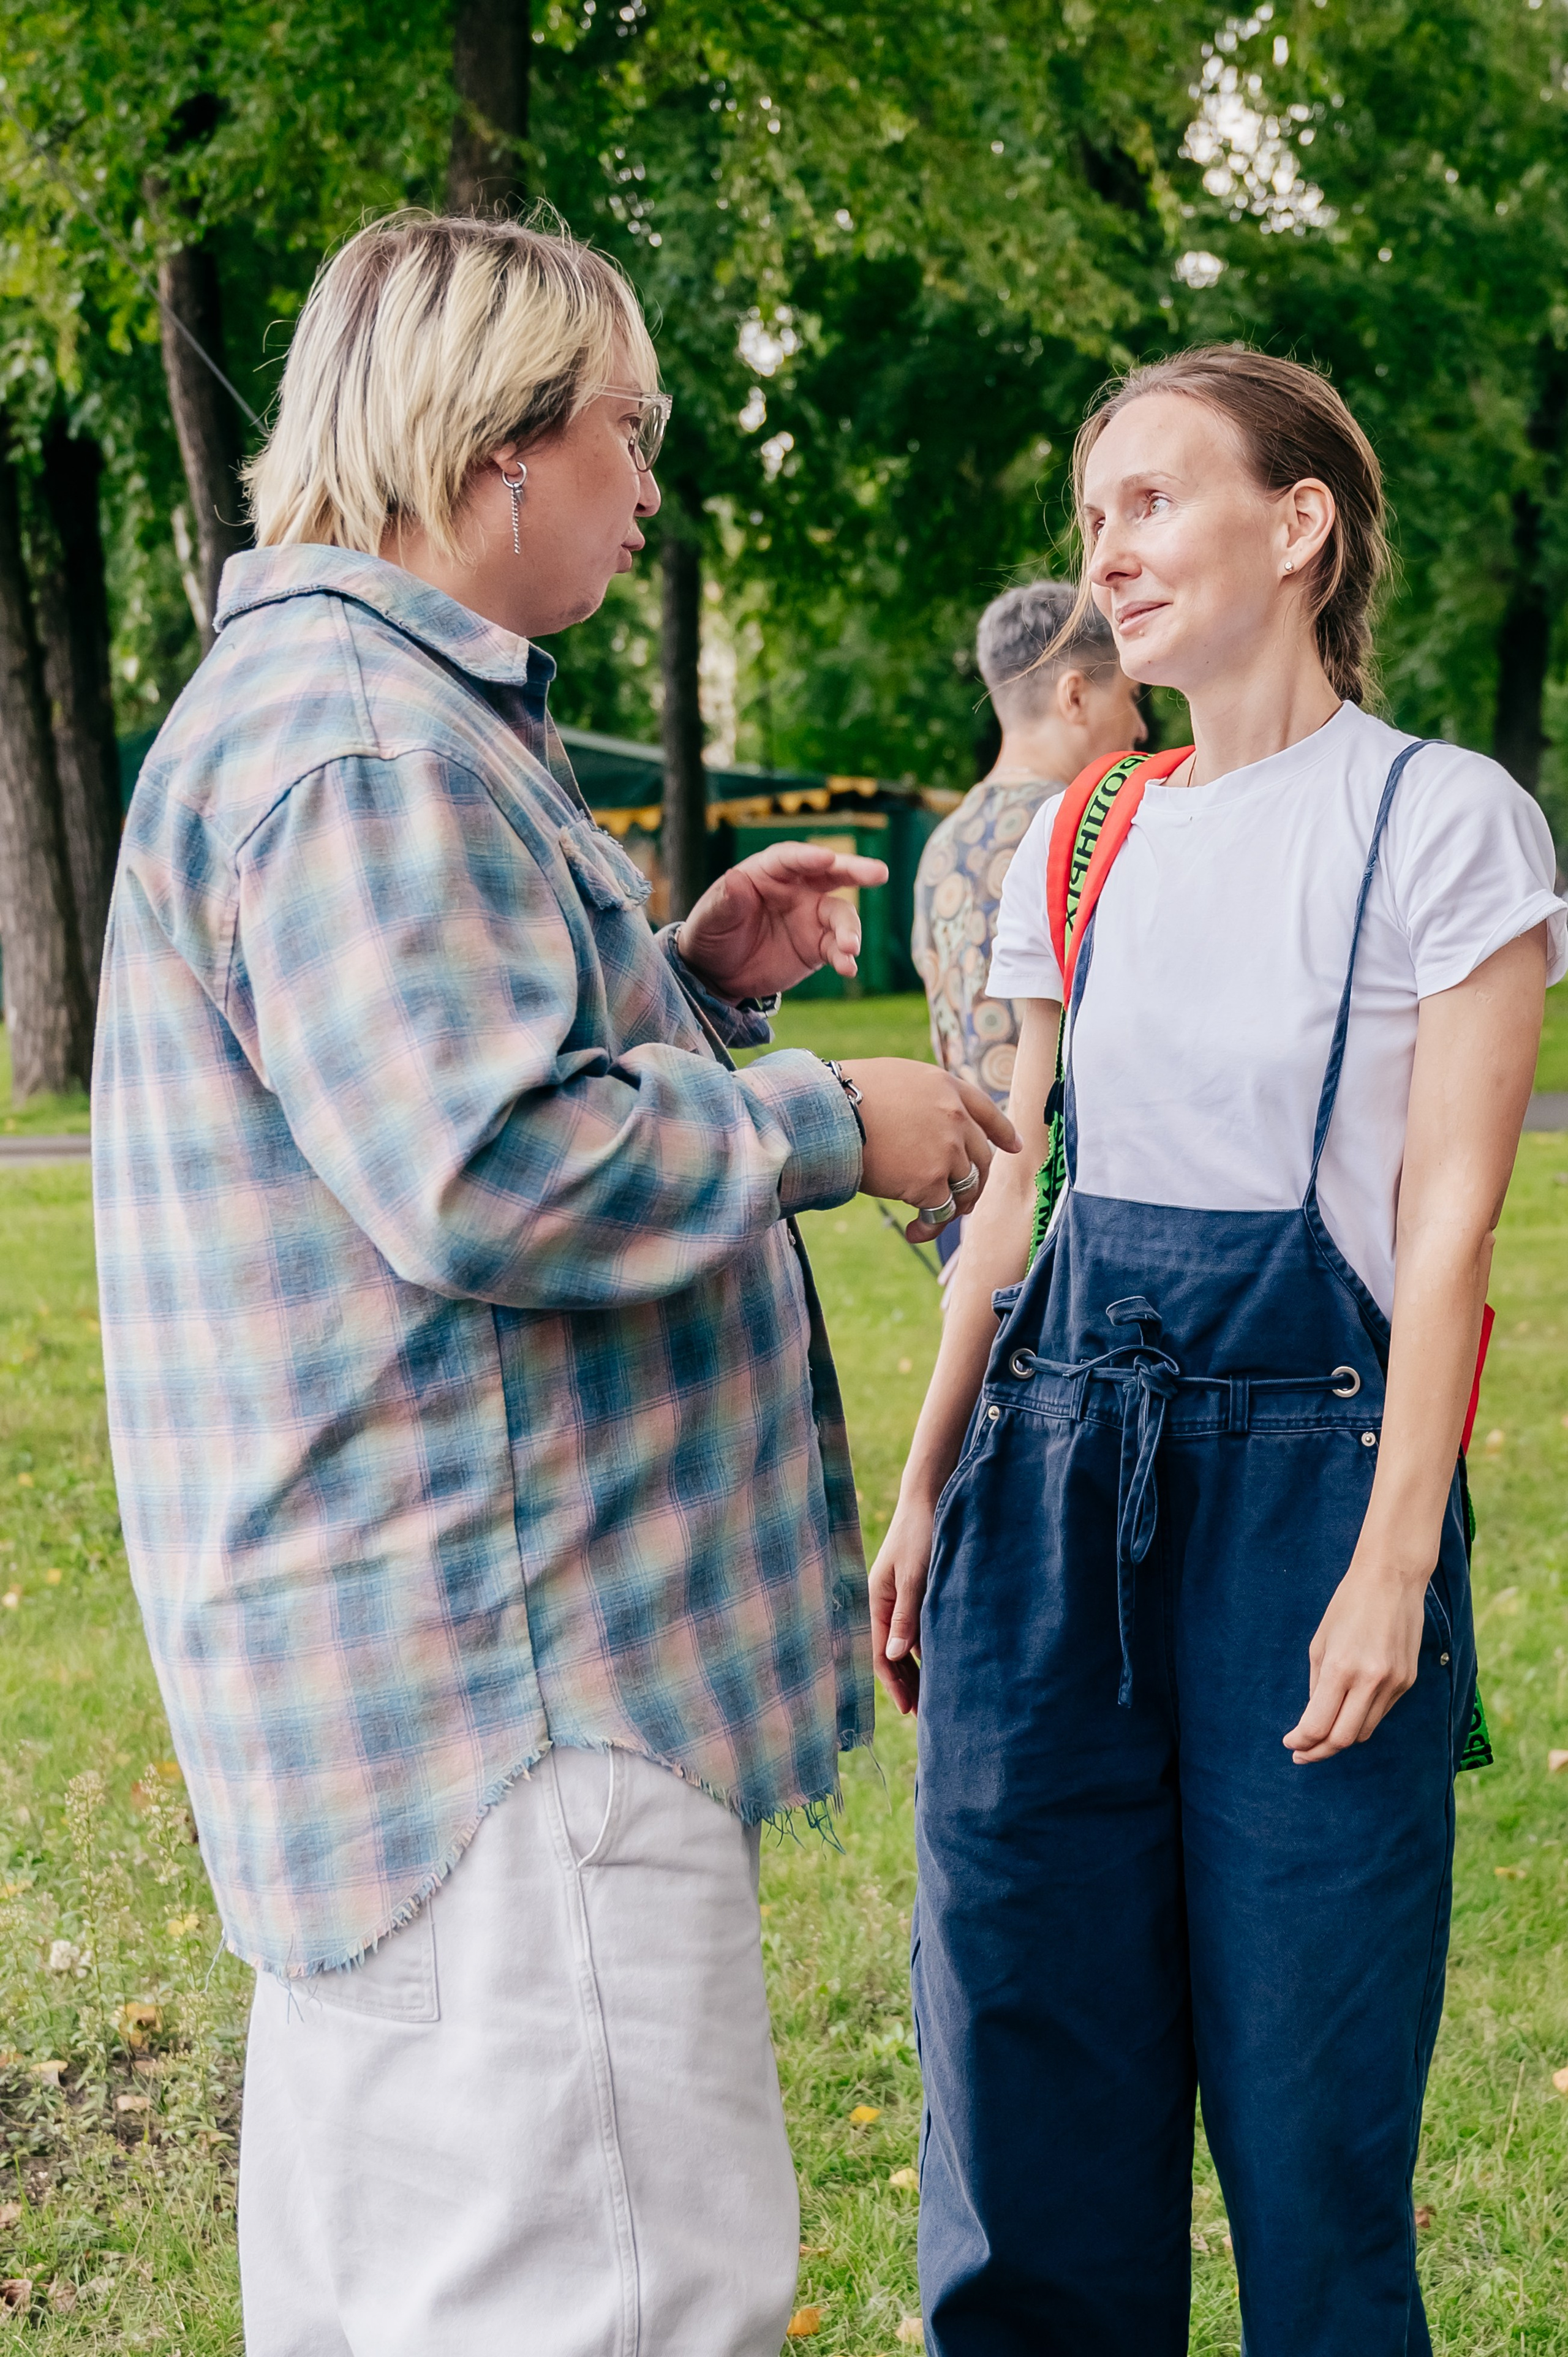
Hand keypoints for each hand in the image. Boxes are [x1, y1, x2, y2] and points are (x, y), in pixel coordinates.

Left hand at [676, 841, 889, 1001]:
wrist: (717, 973)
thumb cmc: (710, 934)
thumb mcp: (710, 918)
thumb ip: (725, 900)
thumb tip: (735, 879)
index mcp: (768, 872)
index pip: (791, 859)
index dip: (809, 857)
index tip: (827, 858)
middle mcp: (796, 889)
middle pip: (831, 873)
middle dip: (856, 871)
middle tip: (879, 873)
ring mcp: (810, 917)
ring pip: (841, 916)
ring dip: (850, 930)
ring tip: (850, 948)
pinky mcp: (817, 946)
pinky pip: (837, 949)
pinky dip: (845, 958)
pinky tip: (849, 968)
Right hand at [841, 1059, 1019, 1239]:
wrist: (829, 1112)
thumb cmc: (845, 1095)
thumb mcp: (895, 1080)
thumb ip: (922, 1100)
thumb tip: (922, 1125)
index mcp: (947, 1087)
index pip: (987, 1111)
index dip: (1003, 1132)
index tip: (1015, 1147)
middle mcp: (955, 1117)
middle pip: (981, 1158)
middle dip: (973, 1182)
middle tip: (960, 1201)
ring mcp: (947, 1150)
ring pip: (965, 1188)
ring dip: (952, 1209)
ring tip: (929, 1220)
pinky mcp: (930, 1181)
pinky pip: (941, 1212)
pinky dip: (929, 1227)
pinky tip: (912, 1232)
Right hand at [869, 1493, 935, 1713]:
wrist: (931, 1498)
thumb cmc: (921, 1534)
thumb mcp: (915, 1577)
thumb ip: (906, 1617)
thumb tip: (895, 1657)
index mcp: (876, 1601)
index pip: (881, 1653)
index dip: (893, 1683)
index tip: (908, 1709)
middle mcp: (886, 1603)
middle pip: (892, 1654)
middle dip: (904, 1683)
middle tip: (922, 1714)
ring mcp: (901, 1598)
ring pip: (906, 1643)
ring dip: (916, 1669)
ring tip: (932, 1696)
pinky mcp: (917, 1591)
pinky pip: (918, 1629)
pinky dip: (926, 1648)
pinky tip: (940, 1662)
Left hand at [1282, 1554, 1428, 1762]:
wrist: (1392, 1580)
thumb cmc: (1348, 1606)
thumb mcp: (1320, 1643)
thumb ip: (1317, 1685)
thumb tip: (1314, 1719)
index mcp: (1341, 1668)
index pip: (1319, 1725)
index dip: (1302, 1741)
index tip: (1290, 1744)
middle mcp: (1370, 1680)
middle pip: (1343, 1739)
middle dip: (1319, 1751)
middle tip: (1302, 1752)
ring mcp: (1394, 1683)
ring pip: (1364, 1731)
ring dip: (1341, 1737)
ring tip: (1322, 1735)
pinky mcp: (1408, 1682)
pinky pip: (1381, 1713)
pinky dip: (1361, 1718)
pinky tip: (1348, 1710)